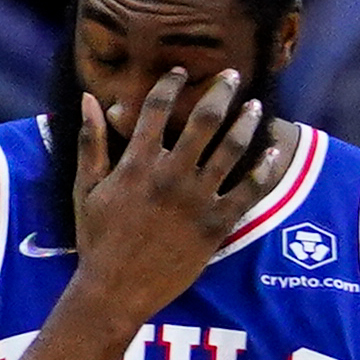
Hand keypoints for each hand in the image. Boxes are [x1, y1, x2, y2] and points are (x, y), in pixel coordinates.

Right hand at [72, 68, 286, 324]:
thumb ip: (92, 142)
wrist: (116, 288)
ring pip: (231, 150)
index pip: (155, 109)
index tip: (181, 71)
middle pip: (203, 121)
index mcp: (136, 163)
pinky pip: (249, 191)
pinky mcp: (217, 224)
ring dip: (246, 123)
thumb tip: (88, 100)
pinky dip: (264, 169)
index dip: (170, 85)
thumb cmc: (97, 238)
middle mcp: (170, 175)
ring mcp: (196, 199)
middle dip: (220, 93)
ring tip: (256, 106)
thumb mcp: (86, 187)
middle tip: (233, 76)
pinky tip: (274, 152)